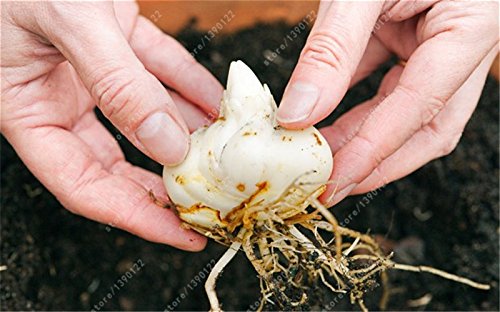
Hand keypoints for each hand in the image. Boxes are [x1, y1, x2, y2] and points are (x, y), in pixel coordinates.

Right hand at [1, 1, 222, 249]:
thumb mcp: (66, 21)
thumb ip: (118, 85)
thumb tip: (167, 143)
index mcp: (28, 110)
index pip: (84, 186)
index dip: (134, 216)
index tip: (181, 233)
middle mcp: (59, 98)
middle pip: (119, 163)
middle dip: (167, 186)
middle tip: (213, 203)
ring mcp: (88, 71)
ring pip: (145, 118)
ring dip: (187, 135)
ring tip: (228, 155)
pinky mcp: (113, 40)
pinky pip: (159, 72)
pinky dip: (189, 86)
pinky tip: (219, 101)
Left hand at [276, 1, 497, 204]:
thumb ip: (333, 48)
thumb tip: (300, 111)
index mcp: (470, 29)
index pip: (421, 108)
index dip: (374, 152)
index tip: (333, 180)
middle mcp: (460, 43)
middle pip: (426, 126)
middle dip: (378, 162)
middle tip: (330, 188)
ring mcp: (436, 42)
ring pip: (405, 110)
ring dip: (361, 138)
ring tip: (319, 161)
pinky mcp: (410, 35)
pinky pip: (384, 81)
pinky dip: (352, 104)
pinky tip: (321, 119)